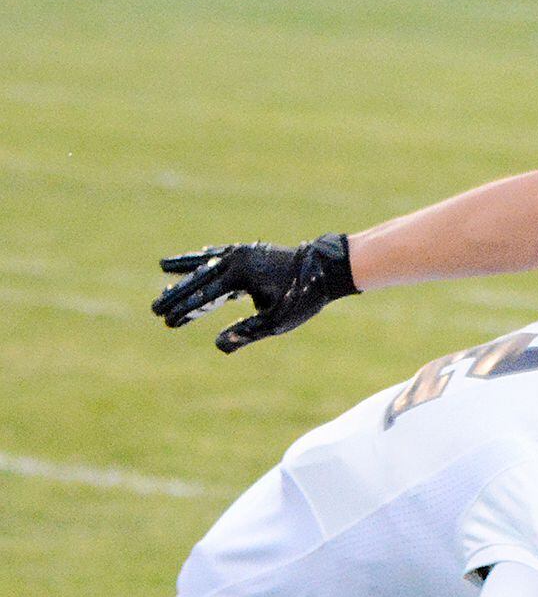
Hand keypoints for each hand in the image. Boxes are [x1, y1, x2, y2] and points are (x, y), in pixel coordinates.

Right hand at [151, 233, 356, 352]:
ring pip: (207, 262)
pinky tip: (197, 257)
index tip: (167, 321)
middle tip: (154, 308)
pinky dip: (206, 257)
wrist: (325, 267)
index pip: (204, 297)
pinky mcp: (250, 251)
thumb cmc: (302, 297)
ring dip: (185, 269)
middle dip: (176, 294)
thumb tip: (219, 345)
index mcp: (239, 276)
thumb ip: (247, 332)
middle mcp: (236, 260)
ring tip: (163, 266)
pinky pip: (221, 254)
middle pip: (199, 279)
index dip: (184, 311)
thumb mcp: (276, 321)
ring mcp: (242, 252)